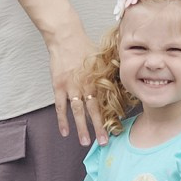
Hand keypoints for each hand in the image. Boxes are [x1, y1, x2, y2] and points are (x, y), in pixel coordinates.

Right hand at [47, 24, 106, 147]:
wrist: (65, 37)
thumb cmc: (85, 47)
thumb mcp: (101, 59)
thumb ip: (109, 73)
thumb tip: (121, 84)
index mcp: (97, 80)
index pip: (106, 102)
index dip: (111, 116)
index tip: (117, 129)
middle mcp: (86, 85)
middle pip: (93, 110)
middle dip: (99, 127)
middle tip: (104, 142)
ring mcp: (71, 87)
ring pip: (77, 111)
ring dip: (82, 128)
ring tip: (85, 142)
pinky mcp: (58, 86)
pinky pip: (60, 106)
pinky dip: (62, 120)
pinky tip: (65, 132)